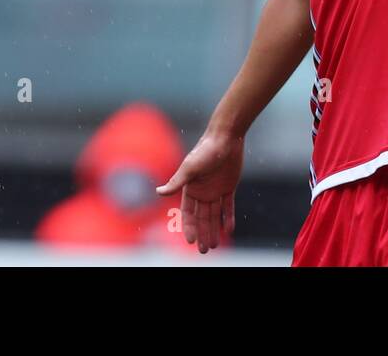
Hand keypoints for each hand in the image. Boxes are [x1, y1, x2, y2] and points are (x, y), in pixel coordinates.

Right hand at [155, 131, 242, 252]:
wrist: (225, 137)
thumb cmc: (205, 150)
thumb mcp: (190, 168)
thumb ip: (176, 182)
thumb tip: (158, 192)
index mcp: (190, 188)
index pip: (188, 212)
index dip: (188, 227)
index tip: (190, 241)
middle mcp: (202, 191)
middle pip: (201, 217)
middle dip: (201, 233)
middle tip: (203, 250)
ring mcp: (215, 189)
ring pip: (214, 214)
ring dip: (214, 229)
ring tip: (214, 245)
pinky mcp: (229, 185)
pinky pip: (228, 205)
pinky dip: (228, 217)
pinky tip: (229, 229)